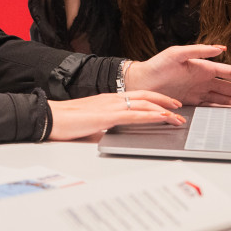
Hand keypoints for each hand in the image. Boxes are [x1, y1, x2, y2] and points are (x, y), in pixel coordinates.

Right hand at [48, 91, 185, 140]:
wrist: (51, 117)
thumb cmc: (66, 121)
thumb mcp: (90, 122)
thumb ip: (103, 126)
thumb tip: (110, 135)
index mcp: (108, 99)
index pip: (137, 96)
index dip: (155, 99)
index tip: (167, 104)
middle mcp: (112, 99)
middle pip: (146, 96)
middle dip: (165, 101)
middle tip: (179, 107)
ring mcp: (111, 106)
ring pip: (144, 105)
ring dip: (164, 110)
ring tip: (178, 116)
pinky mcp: (108, 116)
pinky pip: (135, 115)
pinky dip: (152, 116)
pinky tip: (162, 118)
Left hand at [129, 44, 230, 106]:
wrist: (140, 82)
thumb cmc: (156, 65)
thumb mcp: (176, 53)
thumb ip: (198, 50)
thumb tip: (220, 48)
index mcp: (204, 67)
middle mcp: (204, 80)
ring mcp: (200, 91)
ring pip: (227, 99)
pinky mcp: (193, 102)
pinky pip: (214, 107)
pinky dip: (226, 111)